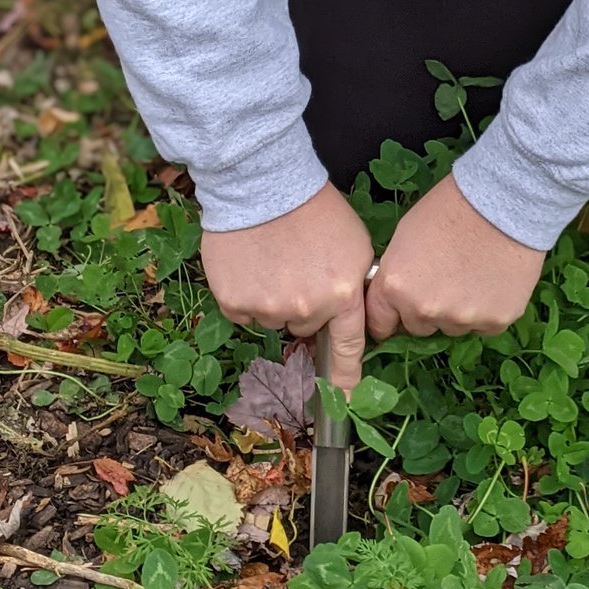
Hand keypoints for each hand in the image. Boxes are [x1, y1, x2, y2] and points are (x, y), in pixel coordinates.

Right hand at [201, 183, 374, 391]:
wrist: (261, 185)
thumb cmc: (314, 209)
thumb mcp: (354, 247)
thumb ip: (352, 286)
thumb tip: (345, 315)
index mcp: (342, 294)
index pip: (348, 348)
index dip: (347, 380)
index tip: (347, 404)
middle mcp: (307, 308)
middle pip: (305, 326)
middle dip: (304, 304)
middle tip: (297, 266)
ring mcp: (269, 308)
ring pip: (274, 318)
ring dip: (273, 297)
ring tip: (274, 258)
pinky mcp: (235, 303)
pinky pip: (244, 311)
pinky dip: (246, 293)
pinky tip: (251, 262)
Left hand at [366, 174, 544, 340]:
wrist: (500, 201)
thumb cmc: (448, 209)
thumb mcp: (404, 239)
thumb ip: (397, 277)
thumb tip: (399, 300)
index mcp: (396, 288)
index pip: (381, 324)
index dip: (390, 317)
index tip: (399, 314)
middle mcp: (426, 310)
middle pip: (420, 327)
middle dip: (428, 310)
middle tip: (445, 280)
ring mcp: (462, 319)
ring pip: (454, 327)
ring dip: (459, 310)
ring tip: (474, 275)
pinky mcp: (496, 321)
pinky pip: (485, 325)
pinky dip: (488, 309)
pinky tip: (494, 280)